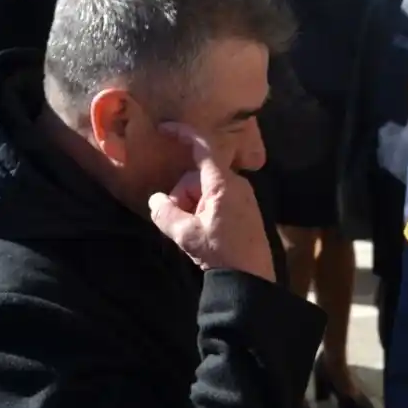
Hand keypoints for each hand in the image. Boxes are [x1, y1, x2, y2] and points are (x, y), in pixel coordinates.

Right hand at [148, 124, 275, 281]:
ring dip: (192, 206)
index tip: (165, 128)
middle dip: (182, 195)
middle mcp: (237, 184)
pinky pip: (217, 200)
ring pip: (205, 190)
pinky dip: (204, 211)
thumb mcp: (186, 234)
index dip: (184, 134)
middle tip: (180, 223)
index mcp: (223, 184)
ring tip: (193, 233)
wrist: (251, 279)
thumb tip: (156, 199)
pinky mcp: (246, 209)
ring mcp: (244, 197)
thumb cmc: (220, 253)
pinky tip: (204, 233)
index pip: (203, 148)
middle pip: (197, 177)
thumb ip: (165, 212)